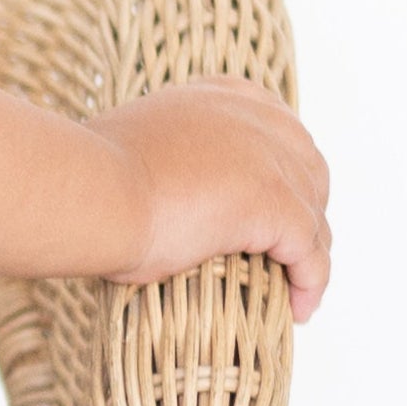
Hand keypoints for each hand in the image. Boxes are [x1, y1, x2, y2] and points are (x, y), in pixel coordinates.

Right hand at [87, 76, 331, 322]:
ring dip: (309, 253)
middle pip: (308, 169)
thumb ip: (169, 152)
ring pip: (314, 214)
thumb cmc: (94, 175)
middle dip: (304, 210)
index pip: (279, 128)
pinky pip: (311, 253)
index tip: (275, 203)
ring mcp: (271, 159)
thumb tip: (155, 184)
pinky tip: (300, 309)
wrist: (91, 190)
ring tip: (296, 288)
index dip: (284, 169)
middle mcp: (255, 118)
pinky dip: (310, 283)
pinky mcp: (275, 204)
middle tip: (285, 252)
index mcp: (220, 96)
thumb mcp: (139, 141)